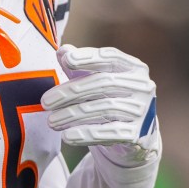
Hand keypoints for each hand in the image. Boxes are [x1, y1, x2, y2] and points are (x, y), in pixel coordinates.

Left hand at [41, 44, 158, 165]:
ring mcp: (143, 111)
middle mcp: (143, 86)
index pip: (111, 57)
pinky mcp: (138, 134)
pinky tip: (66, 136)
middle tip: (46, 101)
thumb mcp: (95, 80)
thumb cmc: (110, 99)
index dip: (88, 57)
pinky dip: (86, 134)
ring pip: (104, 109)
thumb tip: (62, 51)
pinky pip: (110, 133)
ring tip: (51, 121)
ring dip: (73, 115)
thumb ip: (79, 65)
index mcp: (134, 68)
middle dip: (70, 92)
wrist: (134, 136)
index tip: (66, 60)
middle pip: (103, 83)